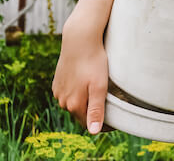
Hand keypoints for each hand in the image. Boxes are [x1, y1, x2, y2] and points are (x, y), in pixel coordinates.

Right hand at [52, 0, 116, 133]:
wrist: (79, 40)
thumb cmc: (93, 62)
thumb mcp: (99, 86)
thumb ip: (96, 110)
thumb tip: (94, 132)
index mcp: (74, 104)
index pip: (88, 123)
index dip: (102, 123)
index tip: (116, 119)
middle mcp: (63, 101)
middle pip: (81, 113)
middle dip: (94, 111)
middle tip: (110, 103)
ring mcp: (58, 91)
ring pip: (74, 102)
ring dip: (85, 100)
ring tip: (99, 92)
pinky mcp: (57, 81)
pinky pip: (69, 92)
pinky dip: (78, 91)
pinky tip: (86, 82)